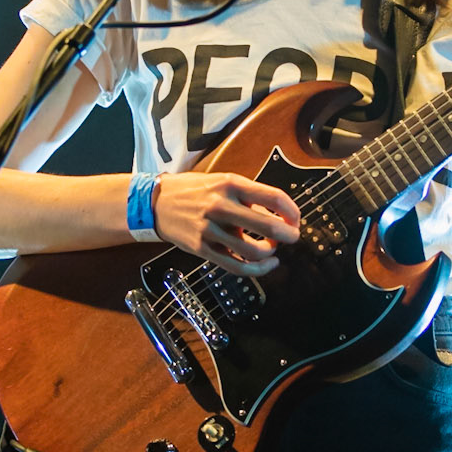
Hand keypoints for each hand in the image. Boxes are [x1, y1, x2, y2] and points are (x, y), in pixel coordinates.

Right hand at [153, 172, 300, 275]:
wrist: (155, 203)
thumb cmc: (193, 191)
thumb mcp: (222, 182)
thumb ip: (249, 198)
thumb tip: (277, 216)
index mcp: (230, 184)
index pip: (273, 197)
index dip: (292, 211)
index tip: (295, 218)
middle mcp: (221, 205)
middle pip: (268, 226)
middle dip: (288, 235)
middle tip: (294, 236)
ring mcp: (210, 229)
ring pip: (253, 251)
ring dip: (271, 253)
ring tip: (272, 249)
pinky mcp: (202, 248)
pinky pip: (236, 265)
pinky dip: (257, 269)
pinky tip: (266, 265)